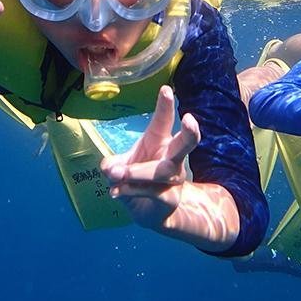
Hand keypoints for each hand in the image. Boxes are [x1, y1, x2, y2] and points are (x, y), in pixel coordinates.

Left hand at [101, 86, 199, 230]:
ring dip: (137, 171)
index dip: (165, 106)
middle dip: (190, 132)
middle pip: (185, 143)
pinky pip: (151, 192)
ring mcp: (173, 179)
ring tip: (116, 174)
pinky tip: (115, 192)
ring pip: (161, 171)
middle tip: (190, 119)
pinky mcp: (169, 198)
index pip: (163, 121)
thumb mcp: (119, 167)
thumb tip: (110, 169)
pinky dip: (130, 191)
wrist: (149, 212)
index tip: (166, 89)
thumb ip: (112, 165)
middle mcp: (172, 157)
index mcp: (160, 141)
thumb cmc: (136, 178)